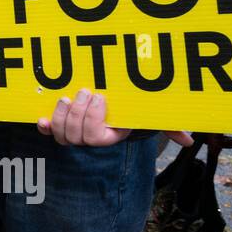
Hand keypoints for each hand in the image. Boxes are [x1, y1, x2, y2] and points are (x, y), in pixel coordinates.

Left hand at [37, 88, 192, 147]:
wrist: (115, 105)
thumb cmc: (133, 110)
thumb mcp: (150, 115)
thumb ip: (168, 126)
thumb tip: (189, 140)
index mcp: (108, 136)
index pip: (94, 137)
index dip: (92, 119)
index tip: (100, 96)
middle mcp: (88, 138)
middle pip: (74, 136)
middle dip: (77, 113)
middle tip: (85, 91)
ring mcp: (73, 131)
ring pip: (60, 134)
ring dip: (61, 115)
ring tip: (67, 97)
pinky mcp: (60, 124)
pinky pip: (48, 131)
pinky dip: (44, 126)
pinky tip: (42, 119)